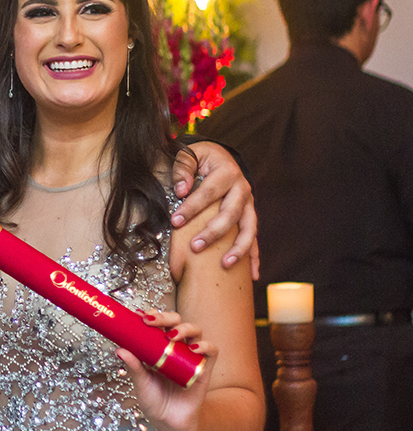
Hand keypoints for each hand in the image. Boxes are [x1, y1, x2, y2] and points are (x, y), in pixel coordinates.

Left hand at [118, 310, 215, 430]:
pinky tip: (194, 349)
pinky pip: (211, 351)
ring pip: (195, 330)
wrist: (169, 422)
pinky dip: (205, 346)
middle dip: (165, 317)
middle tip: (152, 321)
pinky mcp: (205, 368)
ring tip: (172, 336)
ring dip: (185, 328)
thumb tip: (119, 349)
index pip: (158, 323)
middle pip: (176, 321)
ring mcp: (191, 356)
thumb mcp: (140, 382)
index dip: (152, 315)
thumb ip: (133, 367)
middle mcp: (176, 348)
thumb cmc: (153, 400)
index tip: (140, 315)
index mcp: (158, 347)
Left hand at [171, 142, 259, 278]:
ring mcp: (249, 205)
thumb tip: (181, 190)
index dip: (191, 207)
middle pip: (230, 213)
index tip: (175, 221)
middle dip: (213, 232)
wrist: (220, 158)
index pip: (208, 192)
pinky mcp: (249, 217)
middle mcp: (242, 189)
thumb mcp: (190, 154)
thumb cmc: (200, 158)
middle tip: (195, 247)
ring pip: (249, 228)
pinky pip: (254, 239)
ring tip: (226, 264)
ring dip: (239, 248)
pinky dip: (254, 257)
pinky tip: (253, 276)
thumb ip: (183, 168)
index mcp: (227, 172)